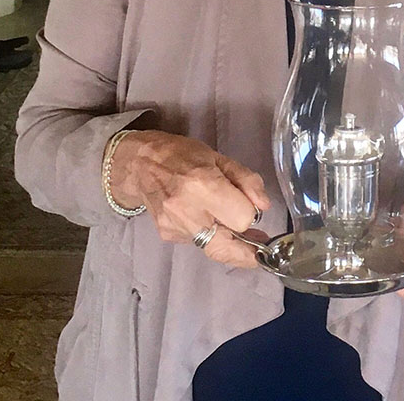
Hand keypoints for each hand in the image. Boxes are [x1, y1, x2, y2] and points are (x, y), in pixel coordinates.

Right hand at [107, 130, 270, 267]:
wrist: (139, 162)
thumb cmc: (181, 154)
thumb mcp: (218, 157)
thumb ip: (245, 180)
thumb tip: (264, 206)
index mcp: (204, 186)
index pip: (242, 219)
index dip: (251, 214)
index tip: (252, 207)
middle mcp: (188, 212)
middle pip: (227, 248)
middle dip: (245, 244)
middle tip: (257, 240)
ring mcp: (175, 227)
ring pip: (213, 249)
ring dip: (227, 239)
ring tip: (229, 222)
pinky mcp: (167, 236)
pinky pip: (198, 243)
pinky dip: (208, 235)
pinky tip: (204, 217)